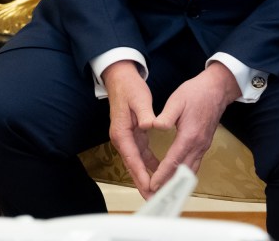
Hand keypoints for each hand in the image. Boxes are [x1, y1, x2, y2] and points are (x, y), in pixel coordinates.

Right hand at [104, 60, 160, 197]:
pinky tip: (158, 171)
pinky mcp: (131, 134)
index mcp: (121, 132)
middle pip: (132, 166)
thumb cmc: (129, 88)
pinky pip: (140, 154)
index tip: (151, 188)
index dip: (142, 175)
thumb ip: (145, 114)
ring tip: (157, 192)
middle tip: (154, 200)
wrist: (120, 78)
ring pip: (136, 163)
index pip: (133, 159)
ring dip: (145, 177)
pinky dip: (148, 164)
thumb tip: (149, 125)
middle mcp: (121, 138)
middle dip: (142, 184)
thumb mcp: (139, 98)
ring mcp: (125, 137)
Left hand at [148, 62, 239, 191]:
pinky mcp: (203, 144)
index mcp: (190, 136)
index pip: (174, 161)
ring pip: (190, 170)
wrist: (217, 90)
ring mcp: (203, 146)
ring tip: (163, 190)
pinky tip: (175, 176)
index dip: (162, 174)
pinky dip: (183, 173)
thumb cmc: (196, 93)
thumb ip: (166, 116)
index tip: (152, 185)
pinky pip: (194, 164)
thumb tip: (154, 127)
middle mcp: (198, 145)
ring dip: (177, 181)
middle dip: (169, 184)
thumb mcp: (177, 100)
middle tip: (155, 194)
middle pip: (182, 171)